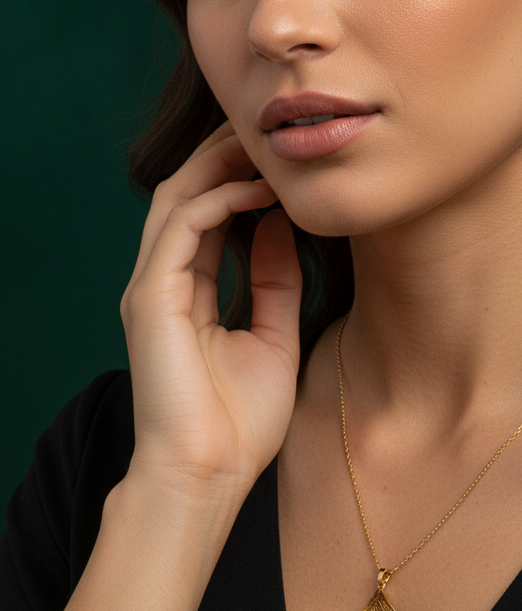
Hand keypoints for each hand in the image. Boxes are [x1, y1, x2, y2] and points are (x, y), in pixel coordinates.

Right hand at [119, 120, 301, 497]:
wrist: (208, 477)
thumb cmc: (239, 422)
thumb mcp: (274, 335)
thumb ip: (275, 280)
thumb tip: (280, 226)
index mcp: (186, 291)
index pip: (206, 215)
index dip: (239, 177)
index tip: (282, 159)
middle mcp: (163, 281)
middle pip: (186, 194)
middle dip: (225, 156)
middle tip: (270, 133)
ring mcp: (152, 287)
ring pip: (177, 198)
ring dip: (220, 164)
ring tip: (265, 145)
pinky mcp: (151, 298)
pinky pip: (181, 228)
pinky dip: (219, 199)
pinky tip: (260, 191)